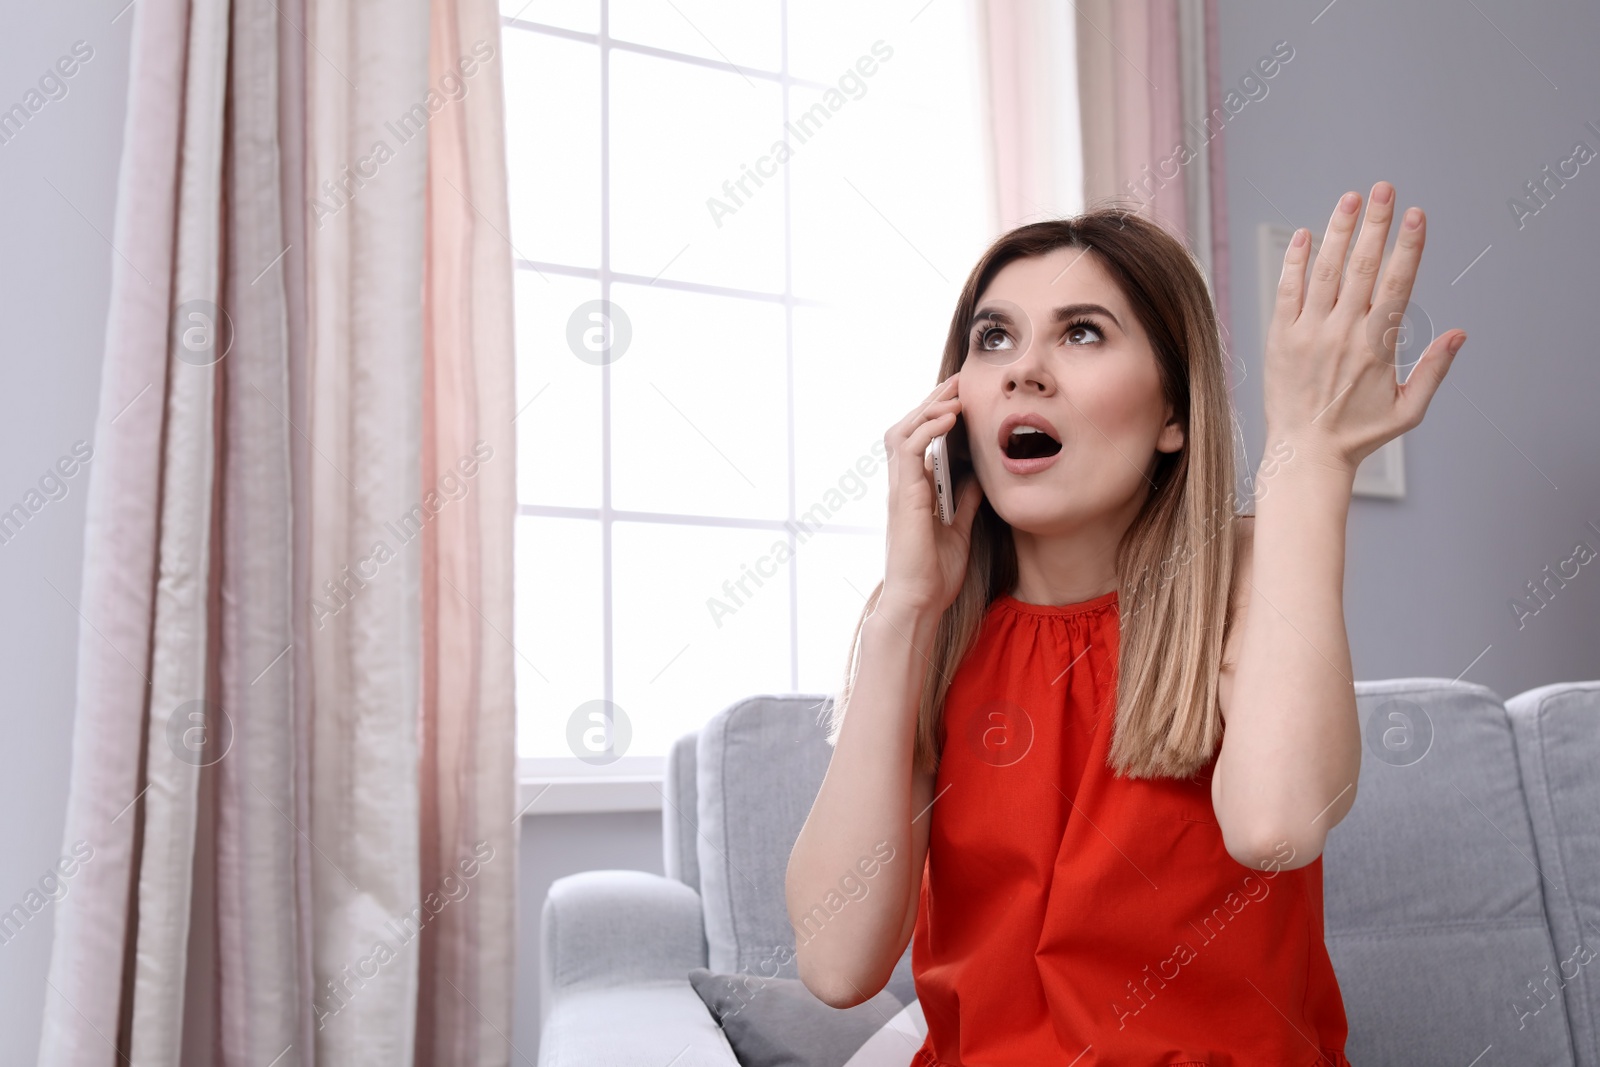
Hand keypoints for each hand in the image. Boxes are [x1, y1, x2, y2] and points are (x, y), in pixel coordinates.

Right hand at [879, 374, 983, 619]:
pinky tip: (949, 418)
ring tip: (954, 392)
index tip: (962, 397)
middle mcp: (902, 485)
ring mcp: (899, 489)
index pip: (919, 441)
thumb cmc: (934, 574)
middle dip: (932, 402)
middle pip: (908, 428)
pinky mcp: (902, 496)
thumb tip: (978, 478)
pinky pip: (908, 449)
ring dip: (929, 408)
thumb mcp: (959, 530)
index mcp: (913, 491)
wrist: (918, 602)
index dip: (936, 416)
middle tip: (959, 382)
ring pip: (903, 431)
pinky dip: (927, 429)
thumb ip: (964, 502)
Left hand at [1263, 180, 1466, 474]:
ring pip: (1324, 271)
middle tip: (1383, 188)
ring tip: (1349, 199)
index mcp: (1377, 345)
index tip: (1416, 214)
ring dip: (1337, 231)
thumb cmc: (1358, 435)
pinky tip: (1304, 235)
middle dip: (1374, 223)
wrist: (1305, 455)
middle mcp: (1342, 333)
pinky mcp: (1281, 339)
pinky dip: (1295, 262)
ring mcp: (1309, 333)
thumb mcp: (1409, 409)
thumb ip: (1435, 369)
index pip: (1397, 283)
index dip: (1408, 246)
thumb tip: (1460, 333)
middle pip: (1361, 266)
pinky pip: (1287, 292)